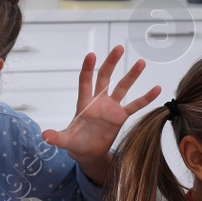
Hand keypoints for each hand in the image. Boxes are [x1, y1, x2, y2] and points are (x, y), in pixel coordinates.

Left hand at [40, 46, 161, 165]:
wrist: (89, 153)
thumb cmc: (75, 143)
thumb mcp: (66, 141)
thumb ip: (57, 137)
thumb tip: (45, 136)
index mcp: (84, 104)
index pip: (85, 82)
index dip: (88, 69)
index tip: (91, 55)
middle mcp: (98, 101)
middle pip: (105, 77)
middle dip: (110, 63)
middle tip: (118, 47)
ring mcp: (111, 107)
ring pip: (122, 87)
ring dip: (131, 75)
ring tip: (141, 62)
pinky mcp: (121, 116)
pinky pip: (135, 105)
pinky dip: (145, 98)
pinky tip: (156, 88)